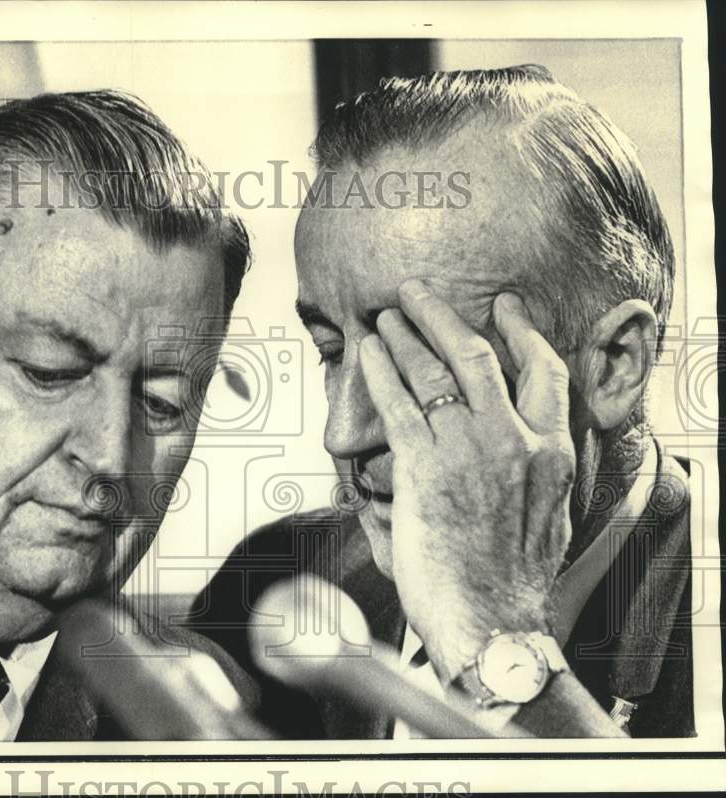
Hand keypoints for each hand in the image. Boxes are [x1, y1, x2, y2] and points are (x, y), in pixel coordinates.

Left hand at [358, 280, 574, 681]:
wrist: (492, 624)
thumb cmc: (512, 583)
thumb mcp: (547, 519)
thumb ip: (532, 473)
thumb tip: (505, 453)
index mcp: (552, 452)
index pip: (546, 372)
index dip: (523, 331)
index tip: (505, 307)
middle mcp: (515, 440)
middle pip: (479, 356)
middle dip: (444, 316)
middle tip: (417, 293)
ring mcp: (470, 450)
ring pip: (433, 373)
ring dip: (405, 338)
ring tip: (385, 316)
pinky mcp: (425, 468)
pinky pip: (398, 404)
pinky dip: (379, 372)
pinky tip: (367, 353)